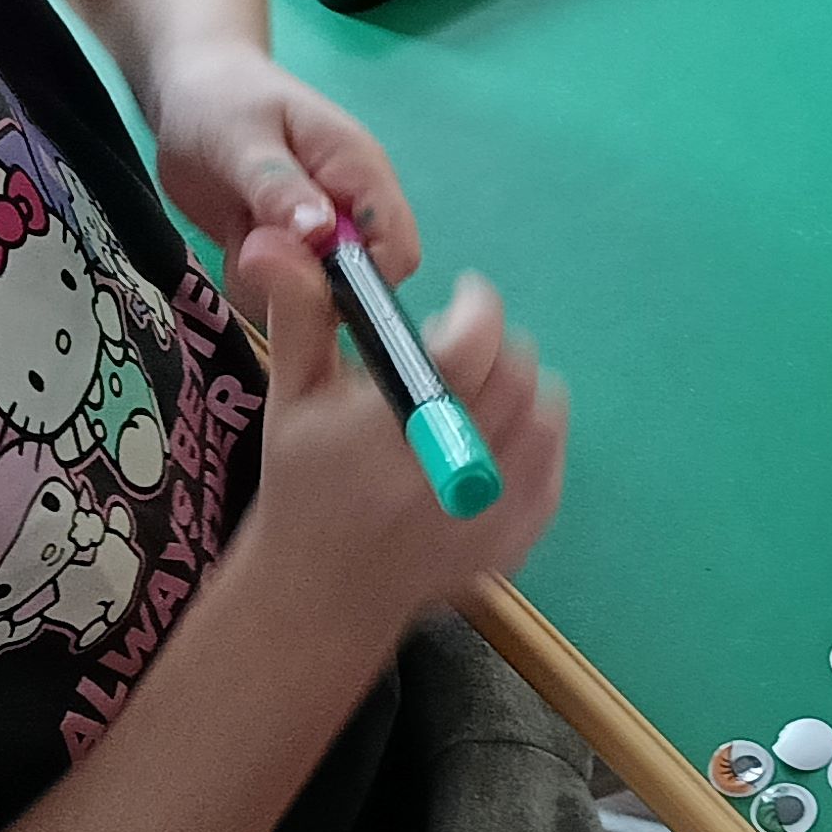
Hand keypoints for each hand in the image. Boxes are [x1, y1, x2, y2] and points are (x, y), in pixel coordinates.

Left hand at [152, 46, 419, 280]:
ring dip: (273, 288)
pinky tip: (233, 243)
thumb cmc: (221, 100)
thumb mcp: (240, 137)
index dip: (361, 279)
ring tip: (239, 236)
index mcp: (361, 173)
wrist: (189, 94)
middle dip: (306, 287)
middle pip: (362, 287)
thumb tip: (319, 232)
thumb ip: (277, 185)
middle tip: (251, 248)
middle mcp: (351, 214)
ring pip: (318, 301)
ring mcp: (320, 239)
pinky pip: (282, 298)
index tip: (299, 272)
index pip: (396, 250)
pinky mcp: (290, 256)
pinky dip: (254, 286)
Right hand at [231, 226, 564, 633]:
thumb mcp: (291, 398)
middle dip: (493, 346)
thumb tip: (277, 238)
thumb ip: (300, 315)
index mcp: (390, 432)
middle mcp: (447, 473)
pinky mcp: (516, 539)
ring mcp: (489, 511)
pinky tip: (495, 434)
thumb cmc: (303, 485)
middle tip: (458, 350)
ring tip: (476, 389)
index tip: (464, 295)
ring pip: (544, 413)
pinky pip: (554, 463)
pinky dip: (535, 436)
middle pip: (514, 374)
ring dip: (520, 386)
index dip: (476, 307)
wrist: (323, 592)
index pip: (469, 347)